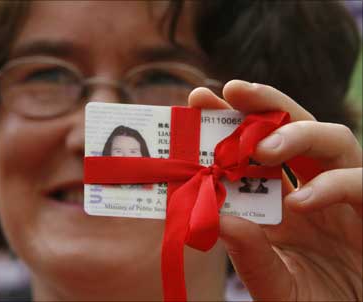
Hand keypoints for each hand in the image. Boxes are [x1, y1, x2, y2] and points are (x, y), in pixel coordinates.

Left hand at [188, 81, 361, 300]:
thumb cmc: (310, 301)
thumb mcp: (269, 280)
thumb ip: (248, 251)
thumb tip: (215, 217)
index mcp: (280, 198)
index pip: (256, 148)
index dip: (232, 121)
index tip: (199, 99)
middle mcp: (312, 187)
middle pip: (295, 126)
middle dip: (265, 104)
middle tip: (232, 90)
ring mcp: (346, 196)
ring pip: (334, 139)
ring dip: (297, 135)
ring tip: (262, 150)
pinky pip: (361, 183)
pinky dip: (333, 186)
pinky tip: (302, 200)